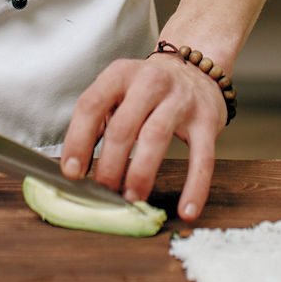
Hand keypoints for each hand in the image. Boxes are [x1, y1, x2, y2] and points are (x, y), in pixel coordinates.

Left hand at [60, 54, 227, 221]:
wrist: (198, 70)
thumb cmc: (147, 91)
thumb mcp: (118, 92)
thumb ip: (97, 122)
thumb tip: (76, 167)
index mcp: (120, 75)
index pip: (91, 105)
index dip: (78, 141)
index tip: (72, 172)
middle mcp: (150, 81)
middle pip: (123, 126)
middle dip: (109, 165)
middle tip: (103, 192)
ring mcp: (181, 100)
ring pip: (156, 138)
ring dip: (140, 174)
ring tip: (131, 199)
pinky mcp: (207, 120)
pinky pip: (203, 158)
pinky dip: (195, 187)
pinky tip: (187, 211)